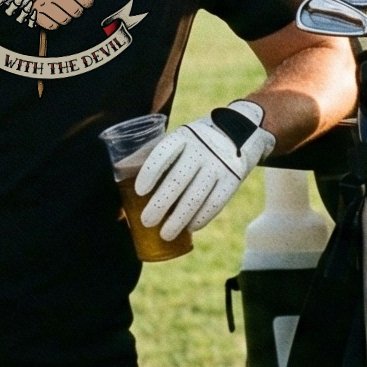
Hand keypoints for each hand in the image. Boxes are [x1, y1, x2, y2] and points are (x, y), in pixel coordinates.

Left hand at [138, 102, 274, 239]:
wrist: (239, 132)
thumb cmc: (197, 144)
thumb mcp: (181, 140)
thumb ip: (160, 158)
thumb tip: (126, 180)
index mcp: (183, 136)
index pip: (164, 153)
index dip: (150, 172)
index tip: (139, 191)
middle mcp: (202, 149)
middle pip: (178, 180)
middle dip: (160, 204)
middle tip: (147, 221)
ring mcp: (219, 164)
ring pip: (196, 196)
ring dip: (179, 219)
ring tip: (165, 234)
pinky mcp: (234, 178)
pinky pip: (215, 203)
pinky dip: (201, 218)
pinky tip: (190, 228)